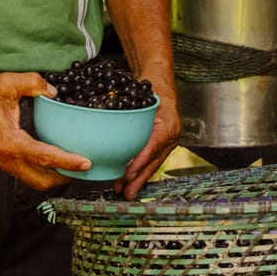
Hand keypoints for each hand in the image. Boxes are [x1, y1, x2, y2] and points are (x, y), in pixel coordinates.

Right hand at [0, 72, 90, 189]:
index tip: (86, 163)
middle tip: (84, 167)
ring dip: (54, 177)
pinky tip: (53, 160)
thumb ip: (34, 83)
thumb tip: (53, 91)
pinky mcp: (2, 162)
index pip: (44, 158)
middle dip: (65, 178)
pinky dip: (42, 172)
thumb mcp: (8, 83)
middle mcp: (6, 158)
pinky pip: (26, 174)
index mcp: (9, 142)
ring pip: (34, 181)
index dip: (68, 162)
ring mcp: (3, 163)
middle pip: (42, 181)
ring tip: (72, 166)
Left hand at [118, 83, 181, 200]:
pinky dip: (140, 170)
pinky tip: (129, 179)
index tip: (129, 174)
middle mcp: (171, 134)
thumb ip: (129, 110)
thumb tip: (105, 122)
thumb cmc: (150, 87)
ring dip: (138, 179)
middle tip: (126, 192)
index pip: (154, 145)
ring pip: (153, 164)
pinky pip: (152, 160)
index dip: (141, 161)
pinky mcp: (163, 144)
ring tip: (124, 190)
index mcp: (167, 123)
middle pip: (154, 161)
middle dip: (139, 179)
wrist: (161, 83)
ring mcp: (169, 141)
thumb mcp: (140, 94)